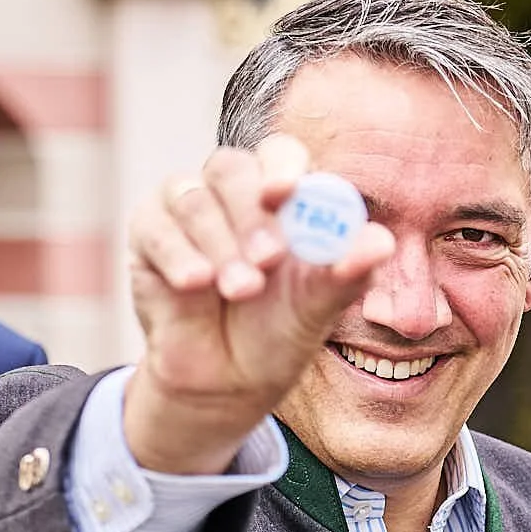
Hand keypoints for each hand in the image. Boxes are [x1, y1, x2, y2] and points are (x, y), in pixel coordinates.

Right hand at [124, 135, 394, 475]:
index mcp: (283, 198)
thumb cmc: (281, 330)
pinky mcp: (148, 233)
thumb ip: (349, 272)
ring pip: (192, 198)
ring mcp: (186, 208)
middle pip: (231, 168)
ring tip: (243, 291)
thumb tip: (383, 242)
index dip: (283, 167)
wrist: (229, 377)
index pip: (281, 155)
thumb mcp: (319, 306)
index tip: (285, 194)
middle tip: (269, 259)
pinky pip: (154, 226)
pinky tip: (196, 283)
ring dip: (221, 246)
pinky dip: (178, 254)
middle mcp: (232, 192)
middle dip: (251, 215)